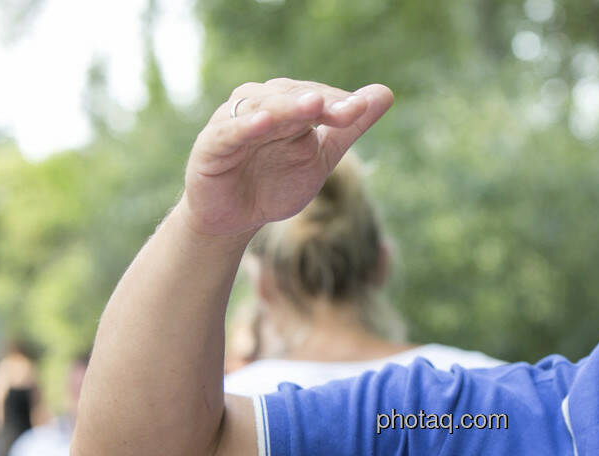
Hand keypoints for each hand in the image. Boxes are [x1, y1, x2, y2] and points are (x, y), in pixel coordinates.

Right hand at [178, 78, 393, 236]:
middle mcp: (259, 104)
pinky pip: (230, 131)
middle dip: (320, 103)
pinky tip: (264, 123)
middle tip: (348, 109)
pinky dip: (246, 125)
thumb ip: (349, 127)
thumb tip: (386, 93)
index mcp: (287, 104)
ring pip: (263, 107)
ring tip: (313, 105)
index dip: (339, 103)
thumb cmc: (276, 183)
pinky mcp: (212, 143)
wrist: (236, 219)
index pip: (316, 96)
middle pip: (292, 97)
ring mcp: (234, 121)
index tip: (363, 109)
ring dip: (288, 106)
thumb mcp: (320, 157)